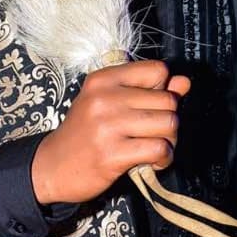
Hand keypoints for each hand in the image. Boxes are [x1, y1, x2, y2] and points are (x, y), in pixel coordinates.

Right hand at [31, 59, 190, 204]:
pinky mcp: (112, 153)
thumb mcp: (109, 103)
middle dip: (170, 120)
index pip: (158, 70)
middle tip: (155, 133)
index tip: (150, 107)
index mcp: (104, 79)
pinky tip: (153, 162)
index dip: (162, 90)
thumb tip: (184, 82)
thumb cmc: (85, 133)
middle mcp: (104, 97)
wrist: (51, 166)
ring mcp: (107, 125)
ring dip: (169, 140)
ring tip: (154, 147)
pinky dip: (164, 158)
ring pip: (168, 123)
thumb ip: (149, 90)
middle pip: (168, 100)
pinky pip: (159, 148)